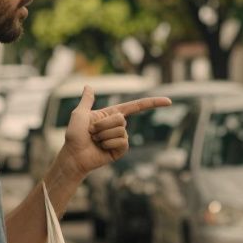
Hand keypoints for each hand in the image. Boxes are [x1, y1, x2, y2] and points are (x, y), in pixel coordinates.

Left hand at [56, 86, 170, 178]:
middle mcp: (117, 126)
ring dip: (104, 135)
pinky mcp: (120, 151)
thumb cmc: (74, 135)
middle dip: (103, 124)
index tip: (169, 101)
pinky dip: (109, 143)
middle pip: (121, 119)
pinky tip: (101, 148)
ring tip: (95, 140)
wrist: (73, 156)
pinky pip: (122, 142)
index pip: (135, 107)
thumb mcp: (79, 114)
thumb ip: (87, 101)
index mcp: (110, 115)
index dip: (152, 103)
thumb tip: (88, 86)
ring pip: (120, 130)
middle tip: (92, 132)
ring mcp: (120, 139)